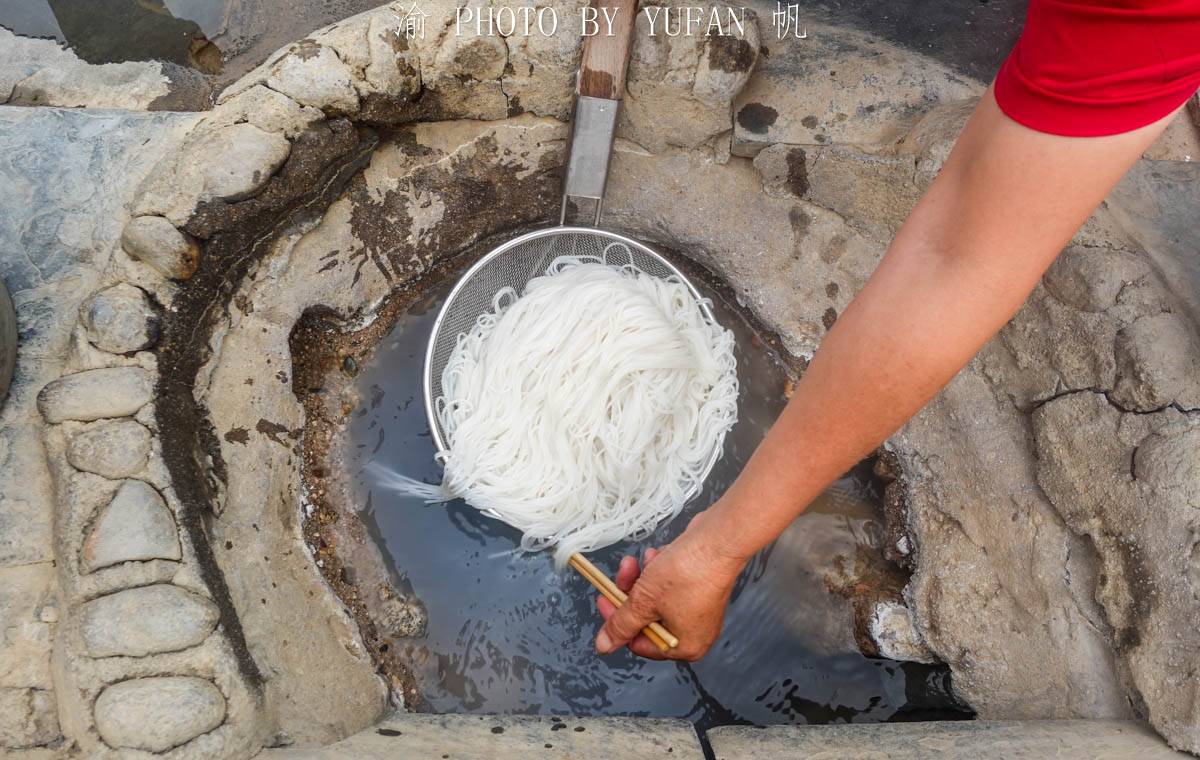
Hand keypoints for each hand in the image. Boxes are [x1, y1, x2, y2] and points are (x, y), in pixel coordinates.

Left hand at [593, 511, 746, 660]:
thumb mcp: (643, 602)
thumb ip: (622, 625)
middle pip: (647, 618)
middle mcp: (695, 632)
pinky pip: (670, 584)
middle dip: (633, 592)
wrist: (717, 540)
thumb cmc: (687, 574)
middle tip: (623, 573)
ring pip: (656, 597)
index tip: (605, 599)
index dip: (619, 622)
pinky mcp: (700, 587)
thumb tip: (604, 646)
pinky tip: (661, 554)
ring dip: (645, 576)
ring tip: (647, 559)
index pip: (640, 642)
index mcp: (685, 646)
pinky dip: (660, 569)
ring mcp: (699, 609)